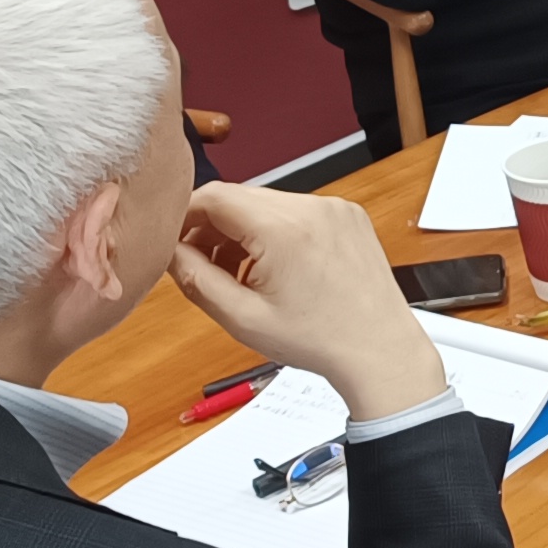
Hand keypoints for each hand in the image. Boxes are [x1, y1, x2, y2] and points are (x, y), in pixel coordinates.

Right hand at [170, 184, 447, 420]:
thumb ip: (195, 279)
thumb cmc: (318, 341)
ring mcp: (334, 207)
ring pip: (267, 204)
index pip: (214, 196)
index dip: (184, 217)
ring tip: (241, 275)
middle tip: (204, 267)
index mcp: (282, 228)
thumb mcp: (241, 318)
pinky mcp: (348, 214)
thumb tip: (167, 251)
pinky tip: (275, 269)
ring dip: (244, 231)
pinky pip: (296, 211)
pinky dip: (276, 232)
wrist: (379, 351)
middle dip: (213, 228)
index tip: (173, 242)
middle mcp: (311, 206)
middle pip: (240, 198)